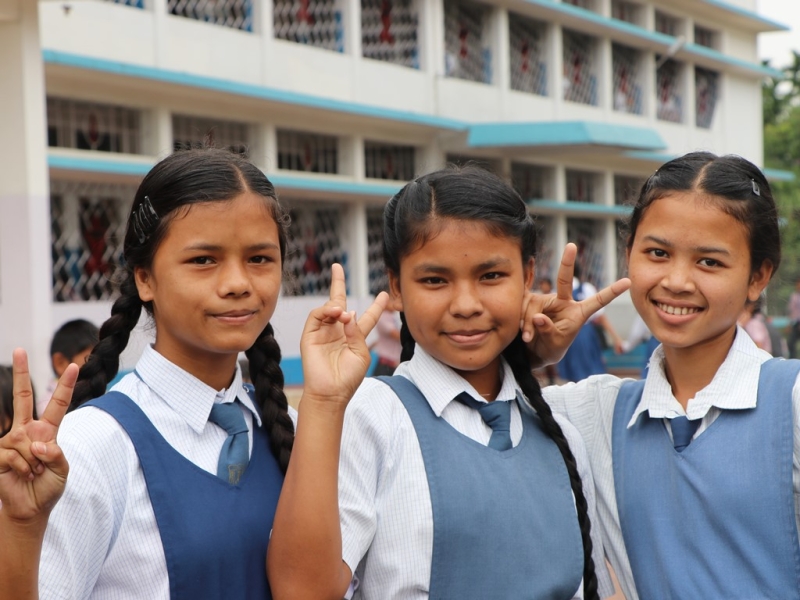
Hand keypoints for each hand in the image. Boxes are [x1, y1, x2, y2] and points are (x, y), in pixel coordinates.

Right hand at [0, 348, 76, 521]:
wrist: (30, 508)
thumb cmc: (48, 487)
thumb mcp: (63, 470)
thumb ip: (57, 455)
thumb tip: (38, 443)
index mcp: (47, 430)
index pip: (58, 404)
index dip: (64, 386)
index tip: (72, 365)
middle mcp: (27, 430)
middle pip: (23, 396)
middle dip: (20, 373)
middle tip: (18, 348)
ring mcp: (10, 440)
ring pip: (27, 441)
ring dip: (35, 462)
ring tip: (34, 473)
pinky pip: (15, 455)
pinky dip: (23, 468)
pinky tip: (23, 475)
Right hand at [300, 264, 388, 407]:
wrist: (330, 393)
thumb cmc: (348, 378)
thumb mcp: (361, 353)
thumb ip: (357, 332)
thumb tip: (348, 313)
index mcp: (355, 337)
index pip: (367, 317)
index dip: (376, 306)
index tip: (385, 295)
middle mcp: (339, 331)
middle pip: (340, 303)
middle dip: (338, 284)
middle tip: (338, 267)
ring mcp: (323, 332)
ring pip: (329, 307)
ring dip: (336, 305)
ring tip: (343, 314)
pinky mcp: (310, 335)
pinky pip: (316, 315)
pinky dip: (326, 310)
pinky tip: (335, 313)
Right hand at [520, 243, 630, 367]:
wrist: (533, 352)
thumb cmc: (550, 349)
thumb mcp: (553, 345)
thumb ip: (548, 330)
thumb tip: (538, 316)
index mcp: (577, 313)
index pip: (597, 302)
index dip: (611, 292)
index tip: (627, 281)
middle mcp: (562, 302)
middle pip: (565, 280)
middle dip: (568, 262)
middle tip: (572, 246)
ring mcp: (545, 300)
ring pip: (535, 304)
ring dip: (528, 322)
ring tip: (528, 338)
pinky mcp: (528, 301)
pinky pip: (523, 304)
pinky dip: (520, 319)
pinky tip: (521, 331)